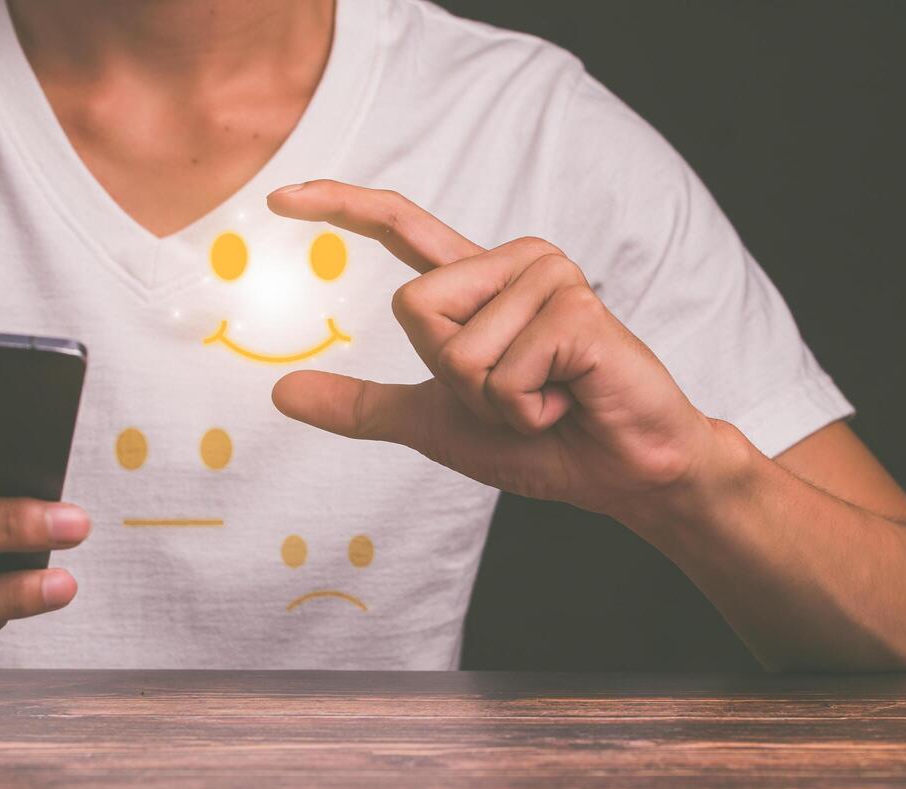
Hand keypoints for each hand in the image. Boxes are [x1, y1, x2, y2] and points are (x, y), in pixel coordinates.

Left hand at [266, 180, 744, 521]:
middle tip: (517, 397)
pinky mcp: (577, 309)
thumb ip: (365, 405)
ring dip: (497, 402)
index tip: (281, 197)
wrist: (624, 474)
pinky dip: (527, 409)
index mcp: (482, 284)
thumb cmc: (548, 443)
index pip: (402, 229)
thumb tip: (281, 392)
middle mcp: (515, 265)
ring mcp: (551, 278)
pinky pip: (504, 371)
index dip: (342, 207)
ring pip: (458, 348)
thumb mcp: (438, 424)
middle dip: (453, 379)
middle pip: (415, 309)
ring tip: (550, 399)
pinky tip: (570, 400)